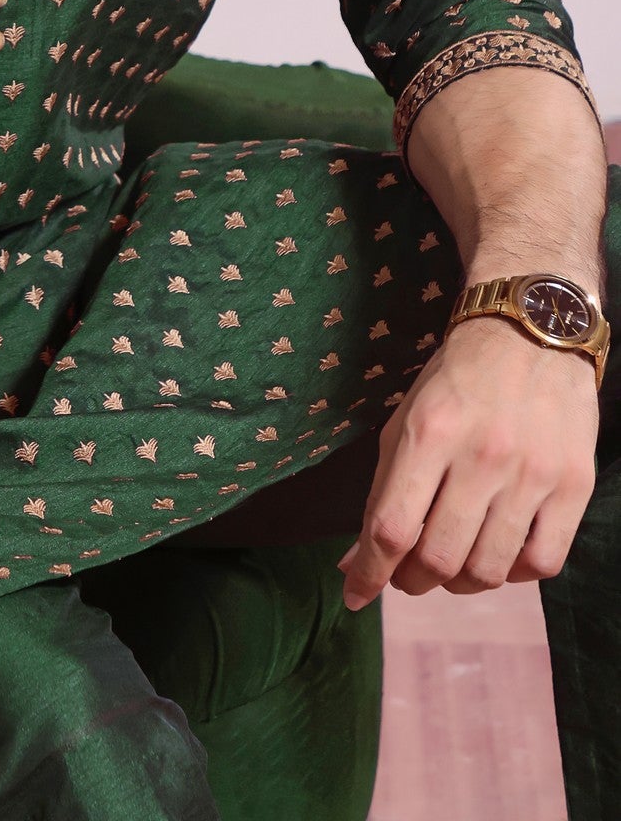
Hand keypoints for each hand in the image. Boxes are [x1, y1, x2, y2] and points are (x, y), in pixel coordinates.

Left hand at [338, 316, 597, 607]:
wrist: (530, 332)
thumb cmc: (457, 381)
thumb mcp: (405, 421)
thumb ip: (381, 493)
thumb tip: (356, 564)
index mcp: (429, 433)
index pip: (392, 526)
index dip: (370, 573)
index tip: (356, 595)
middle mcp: (482, 455)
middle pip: (440, 558)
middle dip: (413, 581)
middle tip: (409, 574)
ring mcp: (533, 473)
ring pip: (490, 570)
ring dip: (461, 583)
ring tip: (452, 565)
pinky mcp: (574, 485)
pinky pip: (542, 563)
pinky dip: (514, 574)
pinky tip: (500, 553)